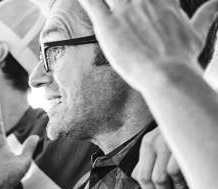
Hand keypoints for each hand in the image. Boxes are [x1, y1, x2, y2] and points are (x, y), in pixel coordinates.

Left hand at [77, 0, 217, 90]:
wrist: (167, 73)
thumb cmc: (182, 58)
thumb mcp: (197, 33)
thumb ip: (205, 15)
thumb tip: (215, 3)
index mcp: (164, 2)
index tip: (146, 2)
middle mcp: (144, 0)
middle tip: (125, 5)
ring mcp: (124, 10)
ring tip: (109, 3)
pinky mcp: (107, 25)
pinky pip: (91, 2)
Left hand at [132, 127, 187, 188]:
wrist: (196, 114)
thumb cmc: (178, 133)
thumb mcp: (160, 142)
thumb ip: (147, 158)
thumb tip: (135, 177)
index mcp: (148, 142)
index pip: (140, 173)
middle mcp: (156, 142)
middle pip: (150, 177)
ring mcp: (170, 144)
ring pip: (162, 176)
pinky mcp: (184, 147)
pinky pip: (177, 171)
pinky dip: (180, 185)